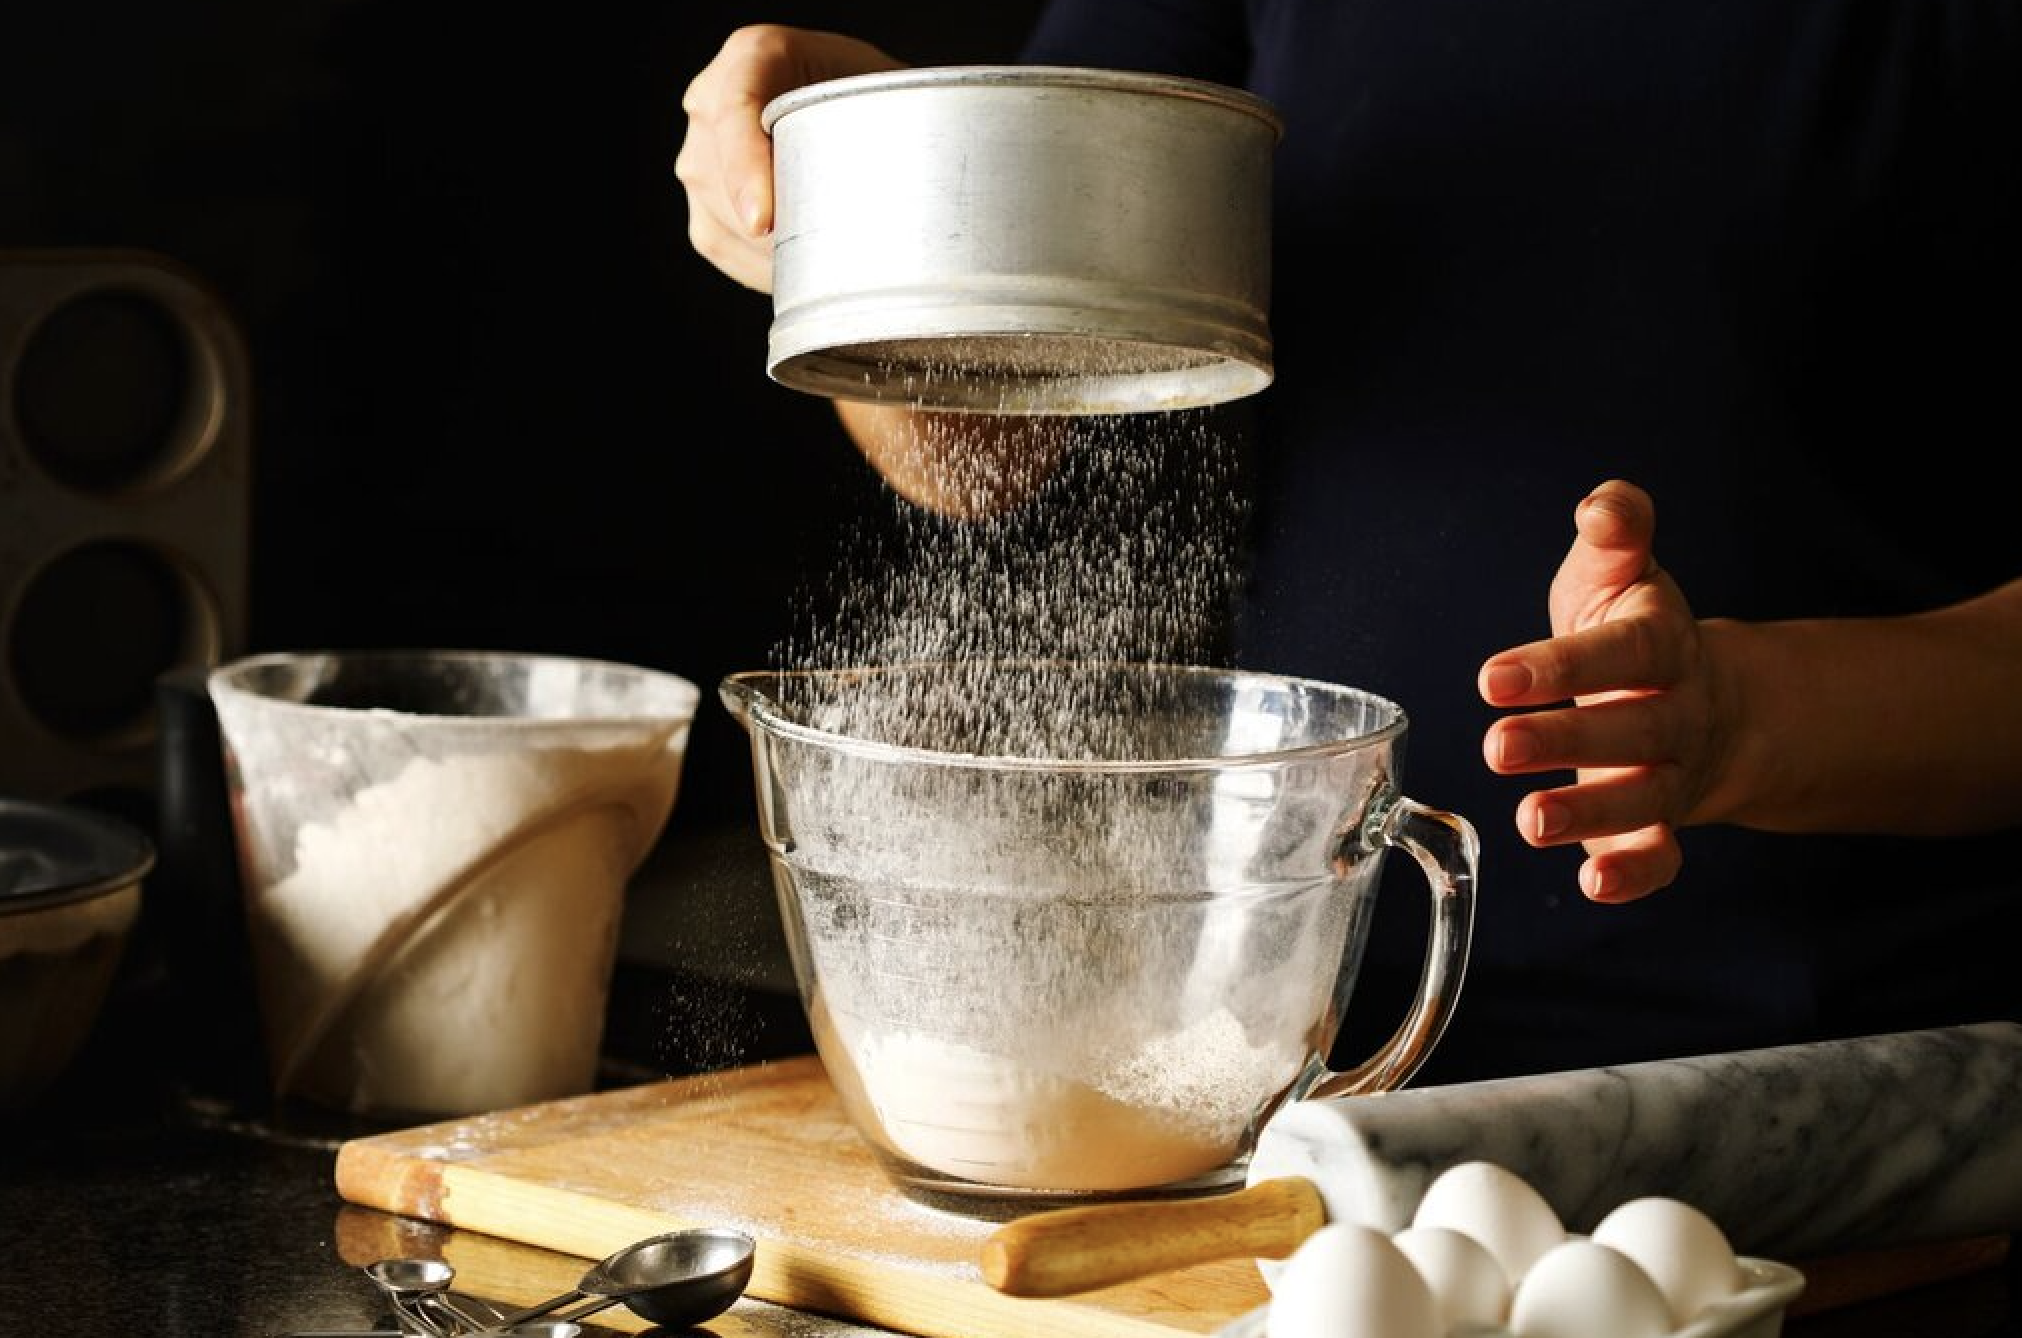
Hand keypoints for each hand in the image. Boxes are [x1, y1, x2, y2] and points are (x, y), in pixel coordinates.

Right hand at [675, 25, 902, 292]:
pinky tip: (804, 272)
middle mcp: (712, 99)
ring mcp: (699, 151)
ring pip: (721, 219)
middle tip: (839, 256)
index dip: (747, 169)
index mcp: (755, 55)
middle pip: (723, 178)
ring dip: (773, 253)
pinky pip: (721, 245)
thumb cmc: (876, 94)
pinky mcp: (702, 202)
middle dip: (777, 228)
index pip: (736, 112)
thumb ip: (896, 121)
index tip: (764, 222)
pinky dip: (761, 268)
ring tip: (833, 263)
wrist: (852, 105)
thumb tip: (924, 182)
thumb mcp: (891, 90)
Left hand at [1477, 480, 1736, 903]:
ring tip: (1530, 821)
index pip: (1619, 653)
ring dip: (1589, 814)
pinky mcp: (1659, 824)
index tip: (1493, 677)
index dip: (1560, 666)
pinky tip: (1591, 884)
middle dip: (1566, 741)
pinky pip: (1662, 856)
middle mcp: (1676, 713)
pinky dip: (1635, 875)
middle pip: (1633, 731)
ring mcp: (1671, 775)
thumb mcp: (1620, 574)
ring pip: (1644, 799)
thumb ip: (1615, 533)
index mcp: (1662, 645)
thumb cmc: (1632, 628)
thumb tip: (1603, 505)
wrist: (1703, 696)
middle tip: (1498, 747)